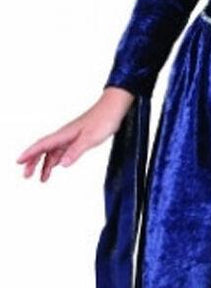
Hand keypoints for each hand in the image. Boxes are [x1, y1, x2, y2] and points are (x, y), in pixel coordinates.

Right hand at [15, 87, 135, 182]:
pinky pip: (61, 151)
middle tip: (26, 176)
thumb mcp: (90, 138)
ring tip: (41, 179)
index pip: (42, 145)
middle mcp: (64, 135)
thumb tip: (61, 164)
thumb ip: (76, 151)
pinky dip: (56, 159)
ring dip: (44, 164)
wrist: (114, 108)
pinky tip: (55, 166)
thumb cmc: (104, 120)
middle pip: (43, 149)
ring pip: (52, 152)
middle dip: (33, 162)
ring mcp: (70, 137)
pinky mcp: (77, 138)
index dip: (29, 154)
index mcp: (64, 134)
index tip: (18, 162)